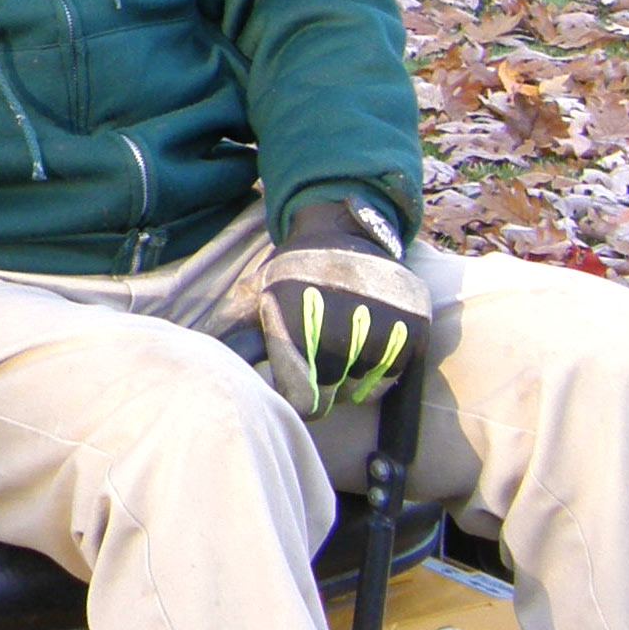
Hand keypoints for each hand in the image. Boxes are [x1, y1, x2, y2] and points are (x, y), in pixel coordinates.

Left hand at [258, 196, 430, 417]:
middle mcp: (339, 323)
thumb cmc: (294, 271)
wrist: (342, 230)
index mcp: (295, 319)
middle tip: (318, 363)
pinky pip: (391, 376)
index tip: (295, 390)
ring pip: (362, 389)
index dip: (296, 399)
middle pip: (332, 395)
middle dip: (322, 388)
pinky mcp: (411, 326)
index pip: (300, 399)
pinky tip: (363, 347)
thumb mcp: (260, 294)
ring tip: (340, 348)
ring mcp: (380, 325)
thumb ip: (241, 336)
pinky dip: (377, 372)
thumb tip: (217, 367)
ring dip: (350, 380)